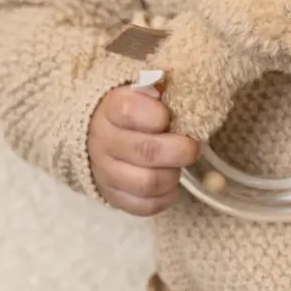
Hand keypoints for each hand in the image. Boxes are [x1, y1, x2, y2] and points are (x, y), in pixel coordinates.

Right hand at [88, 85, 200, 215]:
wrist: (97, 134)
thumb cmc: (131, 108)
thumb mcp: (141, 89)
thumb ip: (158, 86)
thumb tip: (178, 85)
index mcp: (111, 108)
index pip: (128, 110)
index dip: (156, 115)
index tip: (168, 116)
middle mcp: (104, 141)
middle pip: (145, 151)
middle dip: (179, 150)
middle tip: (193, 146)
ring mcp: (106, 172)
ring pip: (146, 183)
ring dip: (172, 175)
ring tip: (178, 165)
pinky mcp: (113, 196)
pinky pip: (144, 206)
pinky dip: (165, 198)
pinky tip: (170, 184)